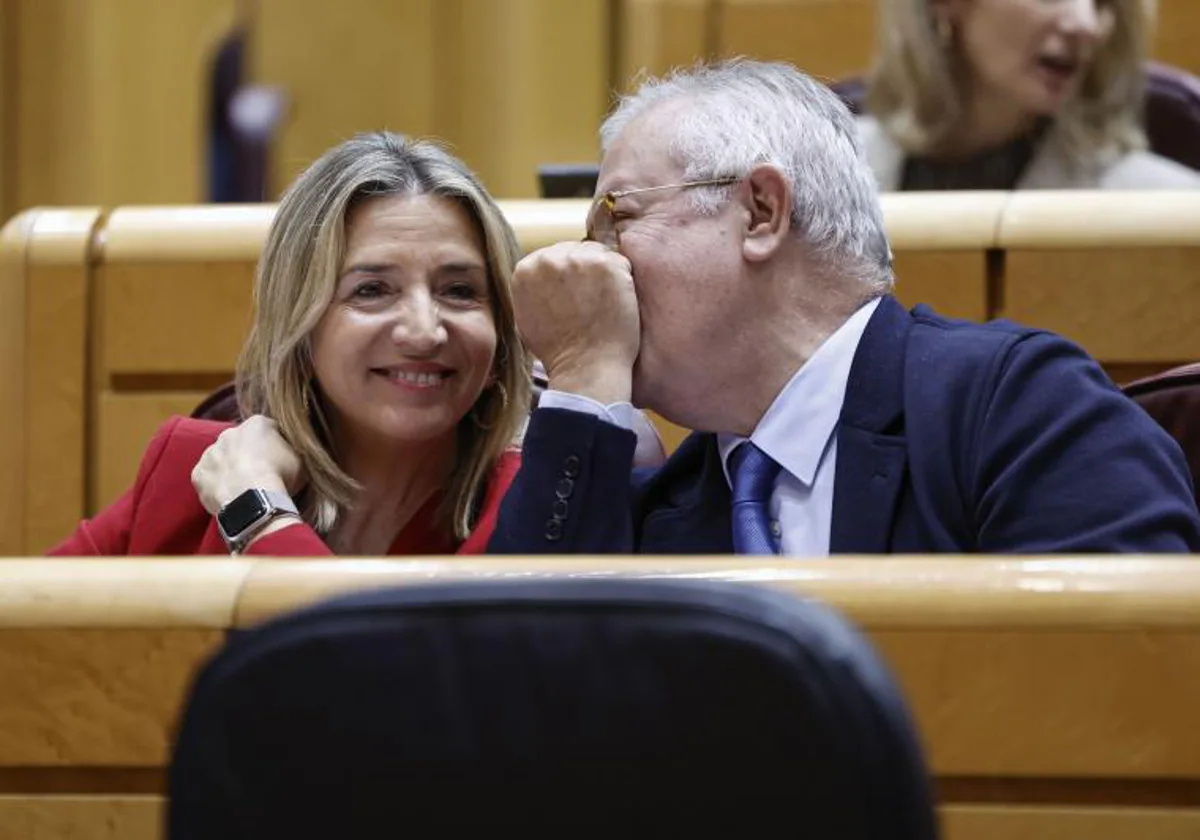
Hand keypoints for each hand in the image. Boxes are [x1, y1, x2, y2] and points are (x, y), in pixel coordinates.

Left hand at [191, 415, 304, 515]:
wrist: (253, 500)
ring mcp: (210, 453)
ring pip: (220, 460)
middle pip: (239, 443)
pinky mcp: (198, 474)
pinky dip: (216, 487)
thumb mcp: (300, 459)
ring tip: (243, 490)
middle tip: (259, 476)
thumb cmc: (280, 476)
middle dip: (247, 457)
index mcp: (257, 424)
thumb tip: (289, 452)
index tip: (278, 463)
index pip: (267, 430)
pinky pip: (208, 479)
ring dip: (229, 471)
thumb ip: (291, 450)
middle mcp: (229, 432)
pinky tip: (230, 497)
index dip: (273, 447)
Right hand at [511, 241, 639, 403]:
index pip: (553, 257)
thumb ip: (532, 289)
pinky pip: (620, 262)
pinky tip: (615, 303)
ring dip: (604, 274)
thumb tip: (540, 276)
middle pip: (574, 251)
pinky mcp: (606, 264)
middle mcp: (547, 259)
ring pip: (597, 253)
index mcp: (525, 269)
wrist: (585, 366)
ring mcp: (577, 259)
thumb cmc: (558, 350)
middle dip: (585, 272)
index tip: (574, 297)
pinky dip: (622, 280)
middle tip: (591, 302)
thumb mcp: (526, 317)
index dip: (567, 277)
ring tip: (602, 305)